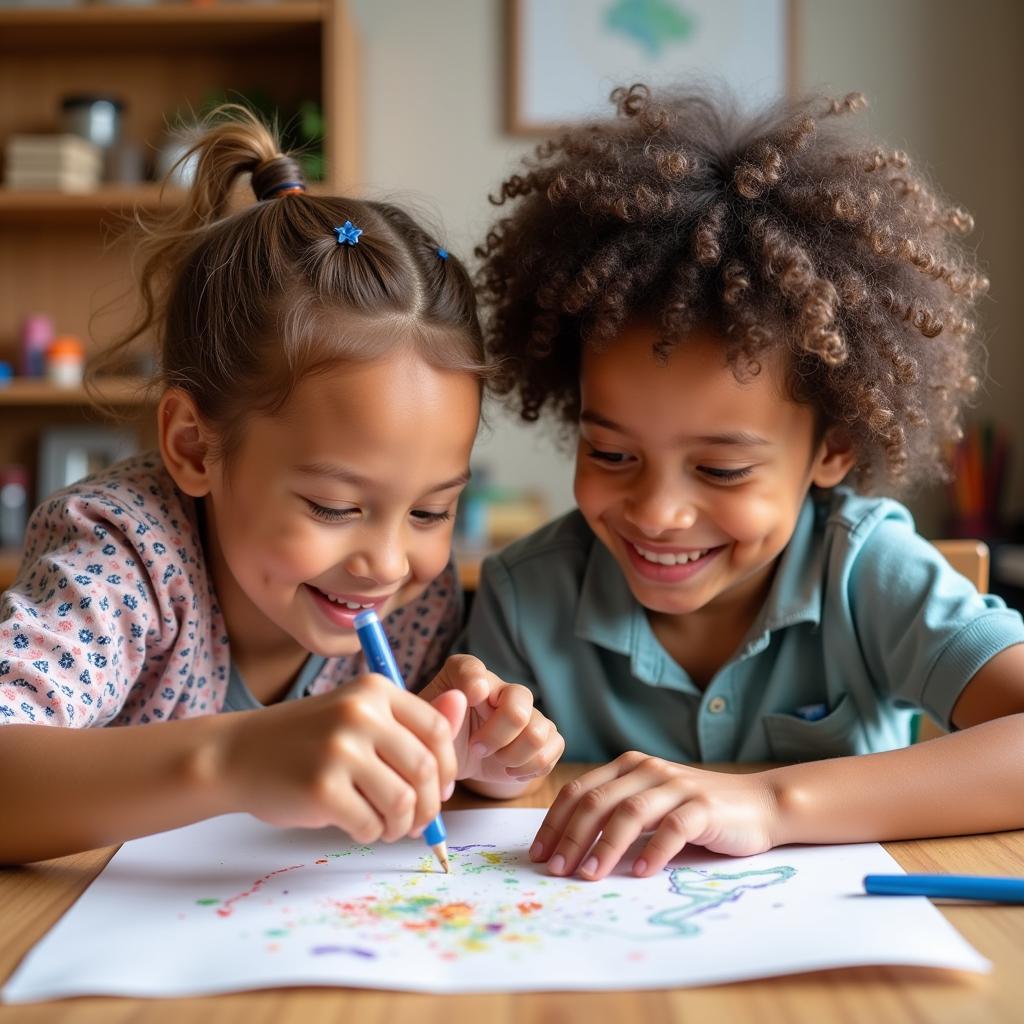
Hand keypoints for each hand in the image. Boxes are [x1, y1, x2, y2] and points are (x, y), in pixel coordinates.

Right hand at [220, 673, 466, 843]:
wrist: (237, 754)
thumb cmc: (306, 739)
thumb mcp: (358, 715)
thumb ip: (408, 719)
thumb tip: (463, 710)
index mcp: (374, 690)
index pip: (437, 729)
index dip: (448, 765)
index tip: (441, 788)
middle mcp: (360, 713)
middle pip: (426, 769)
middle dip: (429, 806)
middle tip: (418, 822)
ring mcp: (340, 749)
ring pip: (403, 801)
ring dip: (401, 824)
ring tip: (388, 827)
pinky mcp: (321, 787)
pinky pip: (370, 823)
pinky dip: (371, 833)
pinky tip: (359, 826)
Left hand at [418, 655, 563, 784]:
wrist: (458, 760)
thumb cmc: (442, 738)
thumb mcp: (430, 729)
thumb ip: (438, 713)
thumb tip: (466, 697)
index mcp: (466, 679)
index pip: (471, 667)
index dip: (473, 681)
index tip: (471, 698)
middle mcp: (501, 688)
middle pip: (518, 703)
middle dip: (497, 735)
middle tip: (478, 749)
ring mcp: (527, 710)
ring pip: (539, 731)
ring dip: (515, 755)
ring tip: (496, 761)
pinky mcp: (544, 735)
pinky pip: (554, 747)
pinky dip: (531, 767)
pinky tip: (510, 770)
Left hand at [531, 752, 780, 879]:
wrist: (760, 804)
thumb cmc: (697, 811)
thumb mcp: (651, 804)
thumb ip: (617, 815)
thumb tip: (569, 849)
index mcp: (628, 766)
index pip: (579, 791)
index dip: (555, 822)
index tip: (539, 854)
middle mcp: (648, 769)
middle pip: (597, 801)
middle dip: (571, 836)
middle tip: (556, 869)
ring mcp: (676, 785)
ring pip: (630, 812)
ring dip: (605, 846)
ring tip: (588, 875)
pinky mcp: (704, 805)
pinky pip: (672, 827)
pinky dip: (653, 851)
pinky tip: (639, 873)